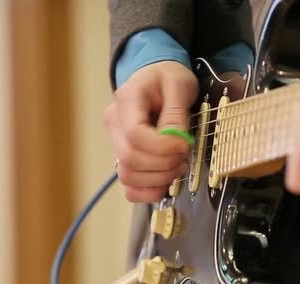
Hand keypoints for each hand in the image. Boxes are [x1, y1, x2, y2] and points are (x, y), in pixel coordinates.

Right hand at [104, 61, 197, 201]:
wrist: (157, 75)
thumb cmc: (169, 76)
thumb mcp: (180, 84)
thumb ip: (176, 113)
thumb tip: (176, 141)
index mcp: (127, 100)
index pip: (136, 135)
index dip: (162, 147)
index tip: (184, 144)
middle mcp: (115, 123)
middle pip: (130, 159)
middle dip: (164, 164)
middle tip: (184, 155)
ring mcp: (116, 141)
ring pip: (127, 175)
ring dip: (158, 179)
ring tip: (178, 165)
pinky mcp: (124, 156)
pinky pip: (128, 186)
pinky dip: (148, 192)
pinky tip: (165, 181)